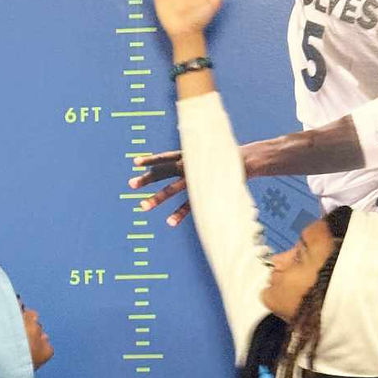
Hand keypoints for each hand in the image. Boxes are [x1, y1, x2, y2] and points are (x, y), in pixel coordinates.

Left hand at [129, 141, 266, 226]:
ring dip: (157, 198)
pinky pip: (189, 204)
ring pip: (172, 189)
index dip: (151, 160)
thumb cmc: (225, 158)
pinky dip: (179, 213)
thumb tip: (184, 162)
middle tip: (130, 185)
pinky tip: (169, 222)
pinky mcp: (205, 191)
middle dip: (146, 179)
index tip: (135, 162)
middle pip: (163, 173)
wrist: (247, 159)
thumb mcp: (206, 155)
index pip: (165, 157)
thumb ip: (194, 160)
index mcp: (188, 156)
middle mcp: (189, 165)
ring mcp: (195, 179)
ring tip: (142, 207)